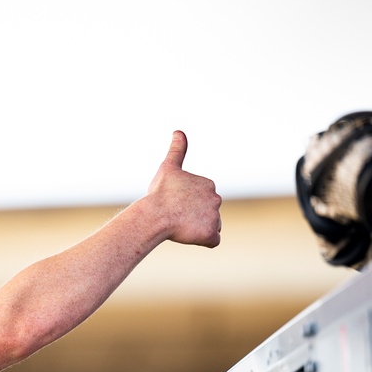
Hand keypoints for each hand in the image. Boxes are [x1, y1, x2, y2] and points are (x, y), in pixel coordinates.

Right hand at [146, 130, 221, 247]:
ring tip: (180, 225)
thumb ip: (177, 150)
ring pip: (210, 226)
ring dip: (197, 228)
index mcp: (208, 184)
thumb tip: (178, 131)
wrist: (155, 215)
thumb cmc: (159, 193)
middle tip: (176, 216)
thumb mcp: (168, 168)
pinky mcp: (212, 233)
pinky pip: (212, 240)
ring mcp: (215, 217)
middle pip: (207, 213)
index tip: (174, 203)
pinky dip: (202, 240)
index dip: (187, 204)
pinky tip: (188, 235)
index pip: (201, 199)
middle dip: (193, 216)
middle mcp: (216, 199)